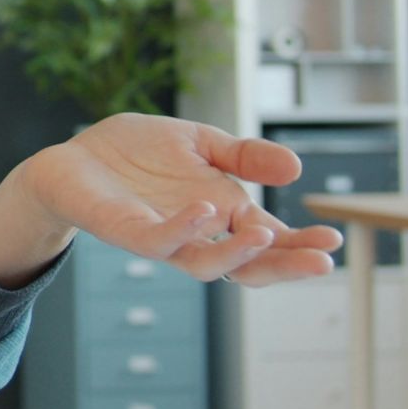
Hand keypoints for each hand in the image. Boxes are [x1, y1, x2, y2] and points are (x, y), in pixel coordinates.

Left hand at [1, 112, 341, 286]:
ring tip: (264, 232)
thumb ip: (243, 156)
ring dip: (236, 253)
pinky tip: (204, 209)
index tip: (335, 241)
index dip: (300, 245)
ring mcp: (161, 237)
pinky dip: (183, 229)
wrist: (72, 157)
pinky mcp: (126, 231)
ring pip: (205, 264)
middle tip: (322, 261)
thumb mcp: (199, 143)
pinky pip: (157, 241)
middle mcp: (196, 234)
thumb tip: (295, 168)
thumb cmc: (135, 155)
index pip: (268, 241)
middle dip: (284, 264)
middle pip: (247, 265)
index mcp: (220, 215)